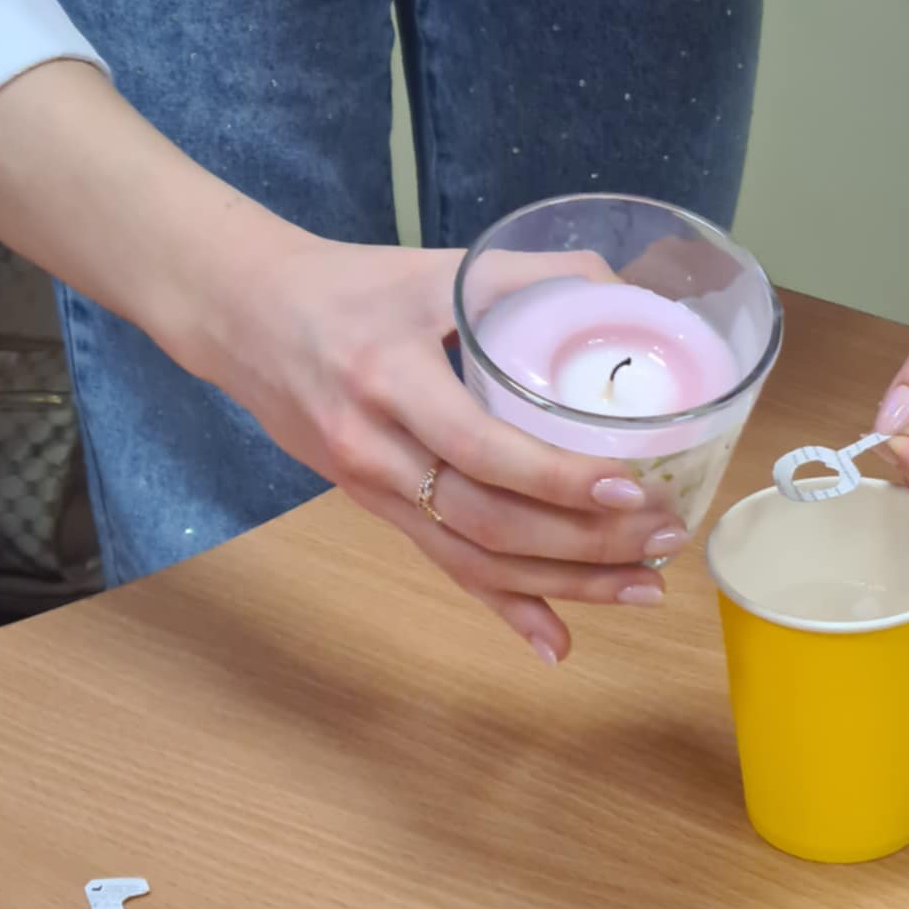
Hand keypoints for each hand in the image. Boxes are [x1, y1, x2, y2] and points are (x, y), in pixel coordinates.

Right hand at [189, 235, 683, 664]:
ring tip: (644, 588)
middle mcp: (375, 446)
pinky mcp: (375, 509)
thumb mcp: (436, 266)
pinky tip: (557, 641)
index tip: (631, 488)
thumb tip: (628, 295)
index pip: (480, 446)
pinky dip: (504, 607)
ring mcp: (371, 488)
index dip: (557, 478)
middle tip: (665, 537)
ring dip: (564, 584)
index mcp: (390, 376)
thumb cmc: (349, 286)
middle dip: (585, 541)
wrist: (243, 317)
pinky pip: (446, 566)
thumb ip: (531, 275)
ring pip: (473, 557)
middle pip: (487, 519)